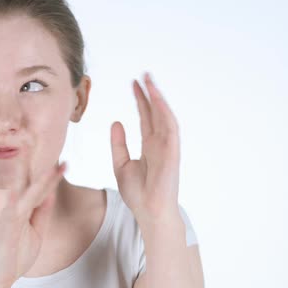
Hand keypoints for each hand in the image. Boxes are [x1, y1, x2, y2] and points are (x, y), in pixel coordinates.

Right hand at [0, 160, 66, 287]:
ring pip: (23, 194)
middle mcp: (16, 210)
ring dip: (30, 178)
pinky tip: (17, 187)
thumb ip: (41, 214)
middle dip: (47, 174)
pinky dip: (14, 198)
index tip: (66, 165)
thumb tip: (50, 195)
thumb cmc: (15, 255)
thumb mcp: (36, 232)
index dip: (53, 178)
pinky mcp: (5, 229)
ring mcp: (10, 218)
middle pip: (33, 187)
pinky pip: (11, 212)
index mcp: (24, 211)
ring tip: (36, 162)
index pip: (41, 191)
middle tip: (60, 160)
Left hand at [110, 72, 181, 228]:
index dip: (140, 100)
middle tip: (142, 75)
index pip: (145, 117)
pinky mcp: (172, 153)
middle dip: (149, 93)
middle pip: (155, 113)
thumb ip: (118, 144)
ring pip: (164, 116)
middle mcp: (160, 143)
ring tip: (149, 81)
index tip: (133, 84)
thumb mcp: (120, 165)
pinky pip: (170, 128)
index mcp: (150, 146)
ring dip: (158, 98)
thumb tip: (115, 121)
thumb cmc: (137, 194)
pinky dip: (164, 112)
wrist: (149, 213)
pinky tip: (157, 99)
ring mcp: (168, 147)